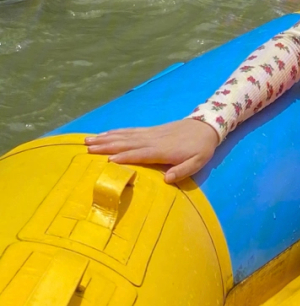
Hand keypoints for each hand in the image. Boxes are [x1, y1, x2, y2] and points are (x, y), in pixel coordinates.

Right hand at [85, 118, 219, 184]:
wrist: (206, 126)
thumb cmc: (201, 148)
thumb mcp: (198, 162)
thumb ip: (183, 171)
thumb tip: (166, 180)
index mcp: (162, 150)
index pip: (140, 154)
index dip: (125, 157)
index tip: (107, 161)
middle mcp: (153, 140)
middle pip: (127, 143)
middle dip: (107, 146)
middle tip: (87, 148)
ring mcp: (151, 133)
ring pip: (126, 135)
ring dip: (107, 138)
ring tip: (89, 140)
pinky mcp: (151, 130)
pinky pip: (131, 131)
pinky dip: (117, 132)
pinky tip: (106, 133)